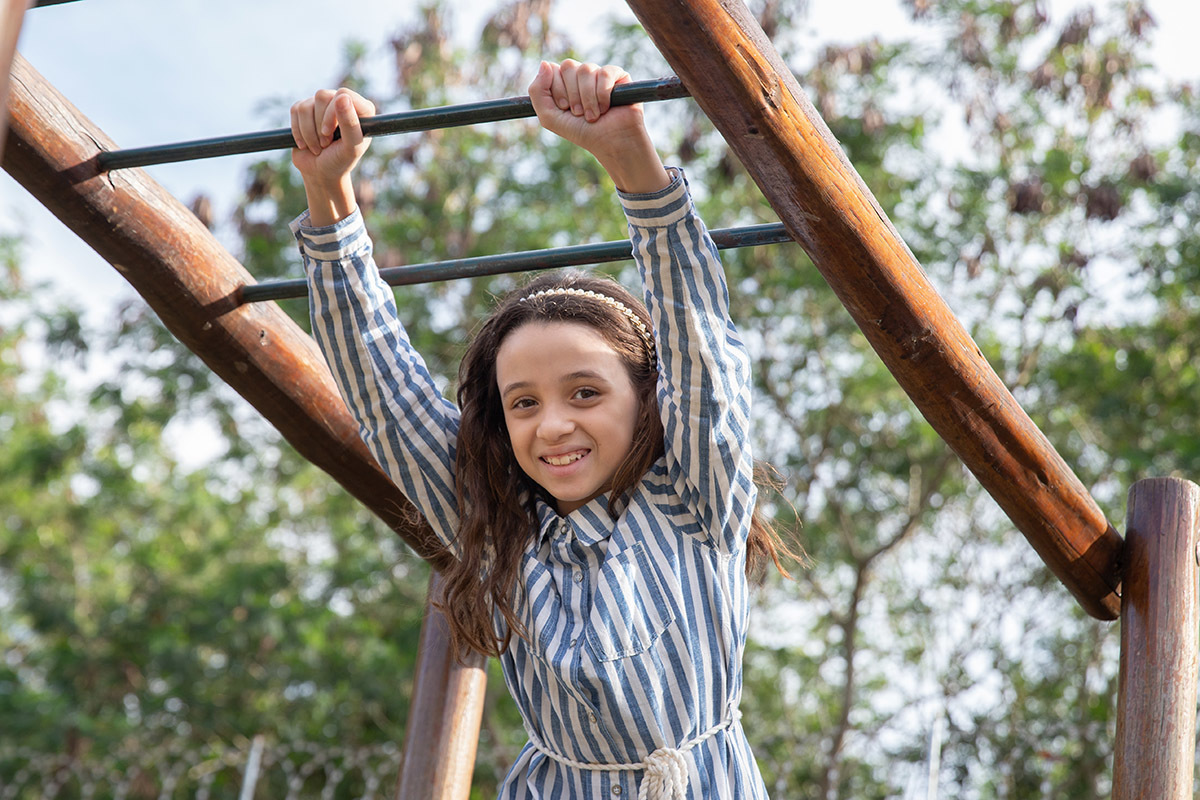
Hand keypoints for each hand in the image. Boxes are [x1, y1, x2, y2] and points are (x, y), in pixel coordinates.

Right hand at [290, 88, 375, 224]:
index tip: (331, 133)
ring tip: (318, 146)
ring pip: (306, 106)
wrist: (320, 172)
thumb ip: (350, 123)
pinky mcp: (304, 109)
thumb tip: (342, 97)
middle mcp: (341, 102)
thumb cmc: (340, 161)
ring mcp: (322, 104)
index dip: (333, 112)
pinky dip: (299, 132)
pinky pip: (295, 111)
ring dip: (309, 132)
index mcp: (360, 109)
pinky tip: (306, 143)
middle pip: (322, 96)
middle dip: (320, 124)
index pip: (344, 94)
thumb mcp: (350, 147)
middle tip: (326, 143)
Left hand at [528, 60, 668, 193]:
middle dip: (572, 94)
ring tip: (593, 115)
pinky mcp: (618, 76)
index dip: (558, 90)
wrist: (610, 143)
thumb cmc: (581, 132)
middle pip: (568, 66)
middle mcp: (581, 76)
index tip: (565, 108)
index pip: (553, 69)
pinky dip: (603, 93)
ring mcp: (599, 74)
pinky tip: (606, 107)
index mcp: (564, 82)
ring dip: (587, 98)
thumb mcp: (549, 117)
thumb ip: (537, 91)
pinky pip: (605, 72)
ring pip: (586, 69)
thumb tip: (545, 63)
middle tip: (579, 113)